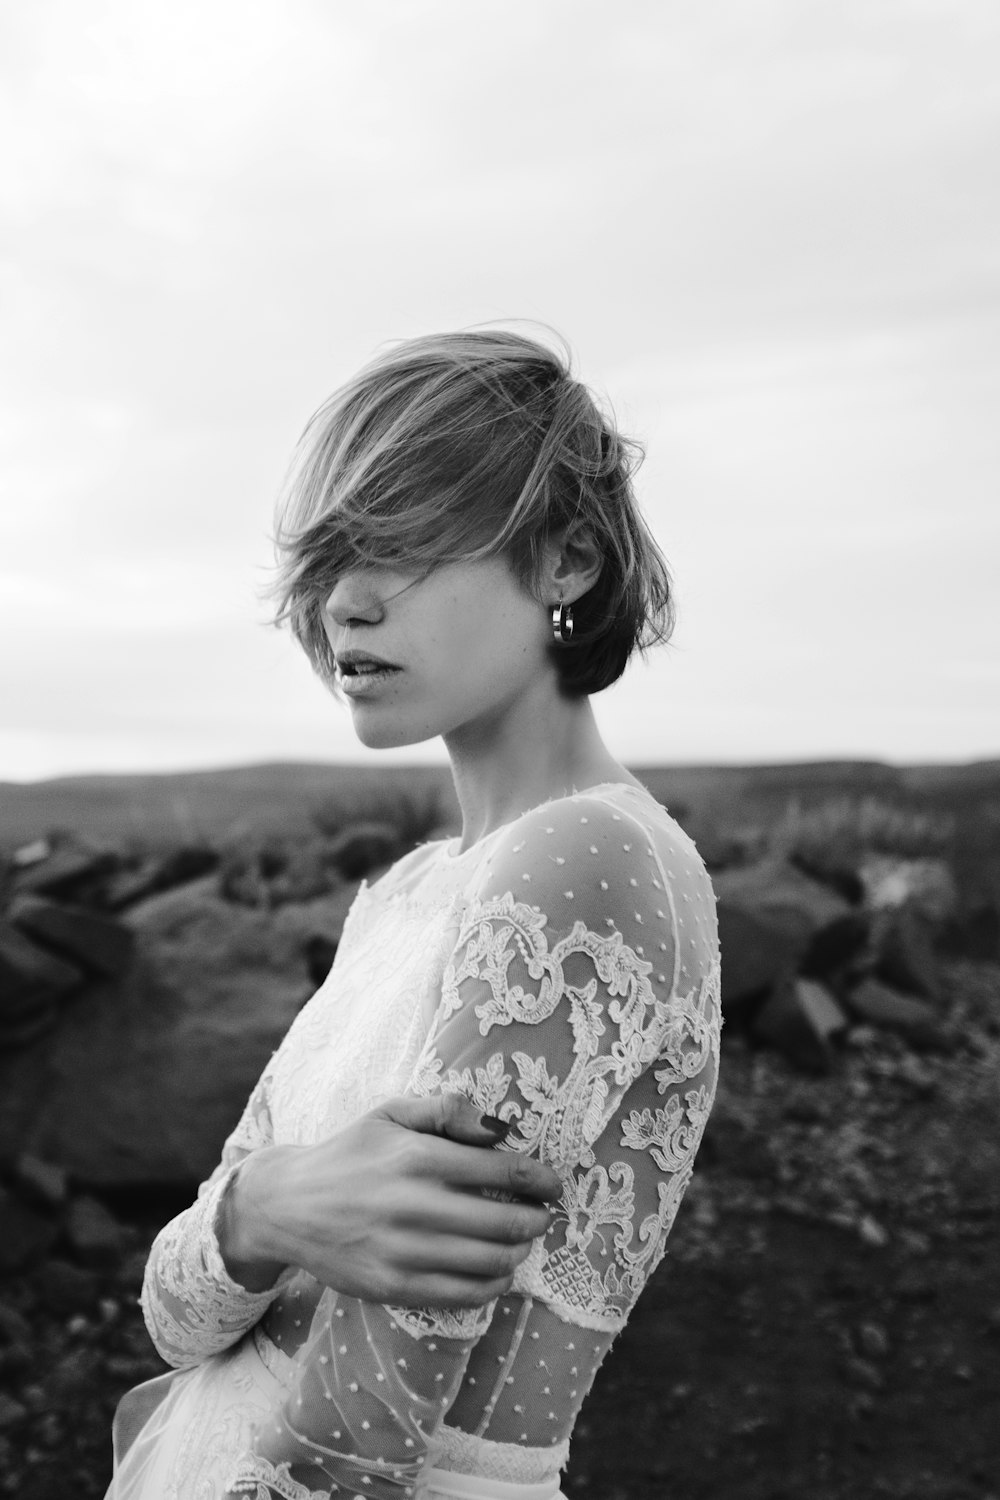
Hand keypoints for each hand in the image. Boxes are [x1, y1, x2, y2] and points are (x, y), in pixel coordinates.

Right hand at [218, 1092, 562, 1306]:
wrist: (288, 1205)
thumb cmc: (349, 1153)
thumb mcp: (391, 1113)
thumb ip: (448, 1111)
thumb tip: (501, 1129)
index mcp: (416, 1156)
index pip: (501, 1169)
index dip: (539, 1180)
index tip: (554, 1186)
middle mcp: (413, 1205)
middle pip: (505, 1221)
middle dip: (536, 1220)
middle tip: (543, 1217)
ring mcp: (403, 1251)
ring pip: (489, 1261)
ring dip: (518, 1253)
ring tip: (520, 1242)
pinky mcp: (393, 1287)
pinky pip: (461, 1294)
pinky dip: (491, 1285)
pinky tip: (496, 1272)